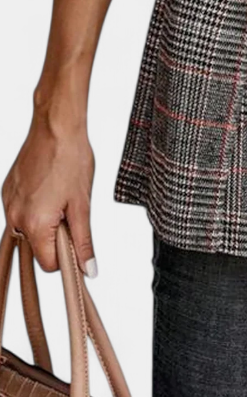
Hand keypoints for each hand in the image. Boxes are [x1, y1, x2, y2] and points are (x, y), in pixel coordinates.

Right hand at [1, 97, 96, 275]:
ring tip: (60, 199)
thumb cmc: (70, 158)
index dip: (66, 256)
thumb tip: (89, 269)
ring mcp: (8, 203)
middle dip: (54, 239)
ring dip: (44, 224)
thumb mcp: (83, 203)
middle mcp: (15, 216)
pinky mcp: (7, 191)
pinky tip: (49, 190)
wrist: (55, 127)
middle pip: (35, 248)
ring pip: (27, 230)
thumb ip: (84, 241)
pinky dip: (34, 209)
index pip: (48, 265)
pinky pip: (19, 212)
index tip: (76, 241)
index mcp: (35, 224)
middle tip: (70, 214)